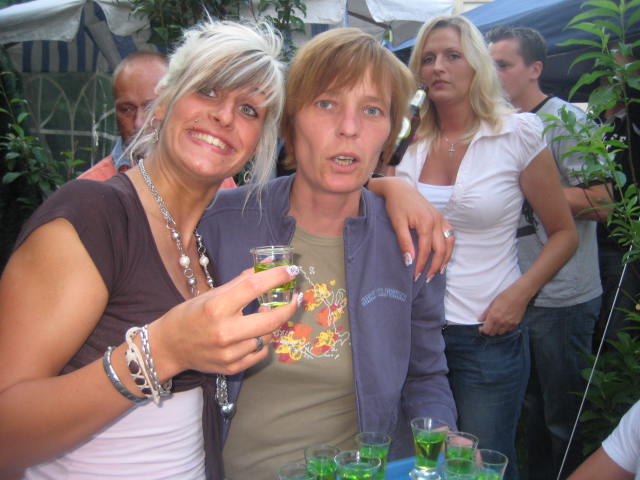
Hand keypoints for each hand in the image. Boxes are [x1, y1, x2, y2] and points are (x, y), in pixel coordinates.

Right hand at [150, 265, 299, 377]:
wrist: (169, 347)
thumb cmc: (189, 315)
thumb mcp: (211, 294)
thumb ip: (240, 282)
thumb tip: (266, 267)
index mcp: (217, 308)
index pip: (254, 287)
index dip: (276, 277)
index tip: (291, 271)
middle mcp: (225, 332)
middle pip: (271, 319)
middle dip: (289, 307)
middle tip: (295, 298)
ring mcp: (230, 353)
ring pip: (268, 337)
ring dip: (273, 324)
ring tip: (266, 314)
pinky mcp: (232, 368)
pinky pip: (261, 352)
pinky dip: (264, 341)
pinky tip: (257, 333)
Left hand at [371, 177, 453, 278]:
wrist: (399, 188)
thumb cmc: (396, 205)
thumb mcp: (397, 223)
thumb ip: (404, 242)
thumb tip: (409, 261)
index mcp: (426, 222)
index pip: (426, 250)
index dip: (421, 265)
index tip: (415, 277)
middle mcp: (437, 220)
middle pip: (441, 249)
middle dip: (435, 266)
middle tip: (426, 279)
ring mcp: (441, 218)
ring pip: (449, 242)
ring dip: (445, 258)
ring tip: (438, 272)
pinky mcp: (440, 217)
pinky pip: (450, 234)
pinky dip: (449, 247)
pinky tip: (443, 256)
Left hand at [478, 284, 528, 335]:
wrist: (519, 294)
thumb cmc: (505, 296)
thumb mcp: (492, 303)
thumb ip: (485, 314)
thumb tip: (480, 320)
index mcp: (493, 316)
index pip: (486, 330)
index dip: (482, 330)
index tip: (482, 327)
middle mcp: (501, 322)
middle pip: (492, 333)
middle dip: (489, 330)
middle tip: (489, 325)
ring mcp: (509, 324)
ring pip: (500, 333)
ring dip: (497, 330)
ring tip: (497, 323)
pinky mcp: (516, 324)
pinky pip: (508, 330)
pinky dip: (505, 328)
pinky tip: (504, 322)